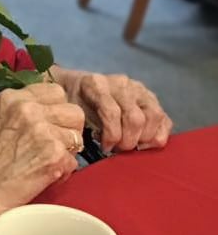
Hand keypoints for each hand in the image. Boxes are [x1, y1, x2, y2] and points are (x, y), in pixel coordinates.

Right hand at [0, 82, 84, 218]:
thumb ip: (26, 110)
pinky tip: (44, 175)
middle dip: (68, 130)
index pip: (56, 91)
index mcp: (12, 97)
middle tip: (51, 145)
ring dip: (66, 151)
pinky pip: (74, 160)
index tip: (49, 125)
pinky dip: (63, 171)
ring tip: (44, 161)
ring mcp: (40, 130)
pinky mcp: (52, 153)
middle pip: (73, 111)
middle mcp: (27, 108)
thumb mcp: (0, 121)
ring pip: (77, 136)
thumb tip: (56, 110)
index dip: (57, 111)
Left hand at [54, 69, 171, 152]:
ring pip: (154, 116)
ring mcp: (138, 89)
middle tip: (120, 151)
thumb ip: (81, 125)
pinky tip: (145, 144)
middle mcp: (121, 84)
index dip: (111, 135)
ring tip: (132, 147)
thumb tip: (96, 148)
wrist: (75, 86)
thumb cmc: (73, 104)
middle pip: (136, 117)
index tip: (106, 148)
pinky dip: (159, 135)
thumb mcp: (70, 112)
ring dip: (145, 138)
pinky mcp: (151, 98)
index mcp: (96, 84)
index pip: (112, 112)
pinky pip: (164, 118)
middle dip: (128, 141)